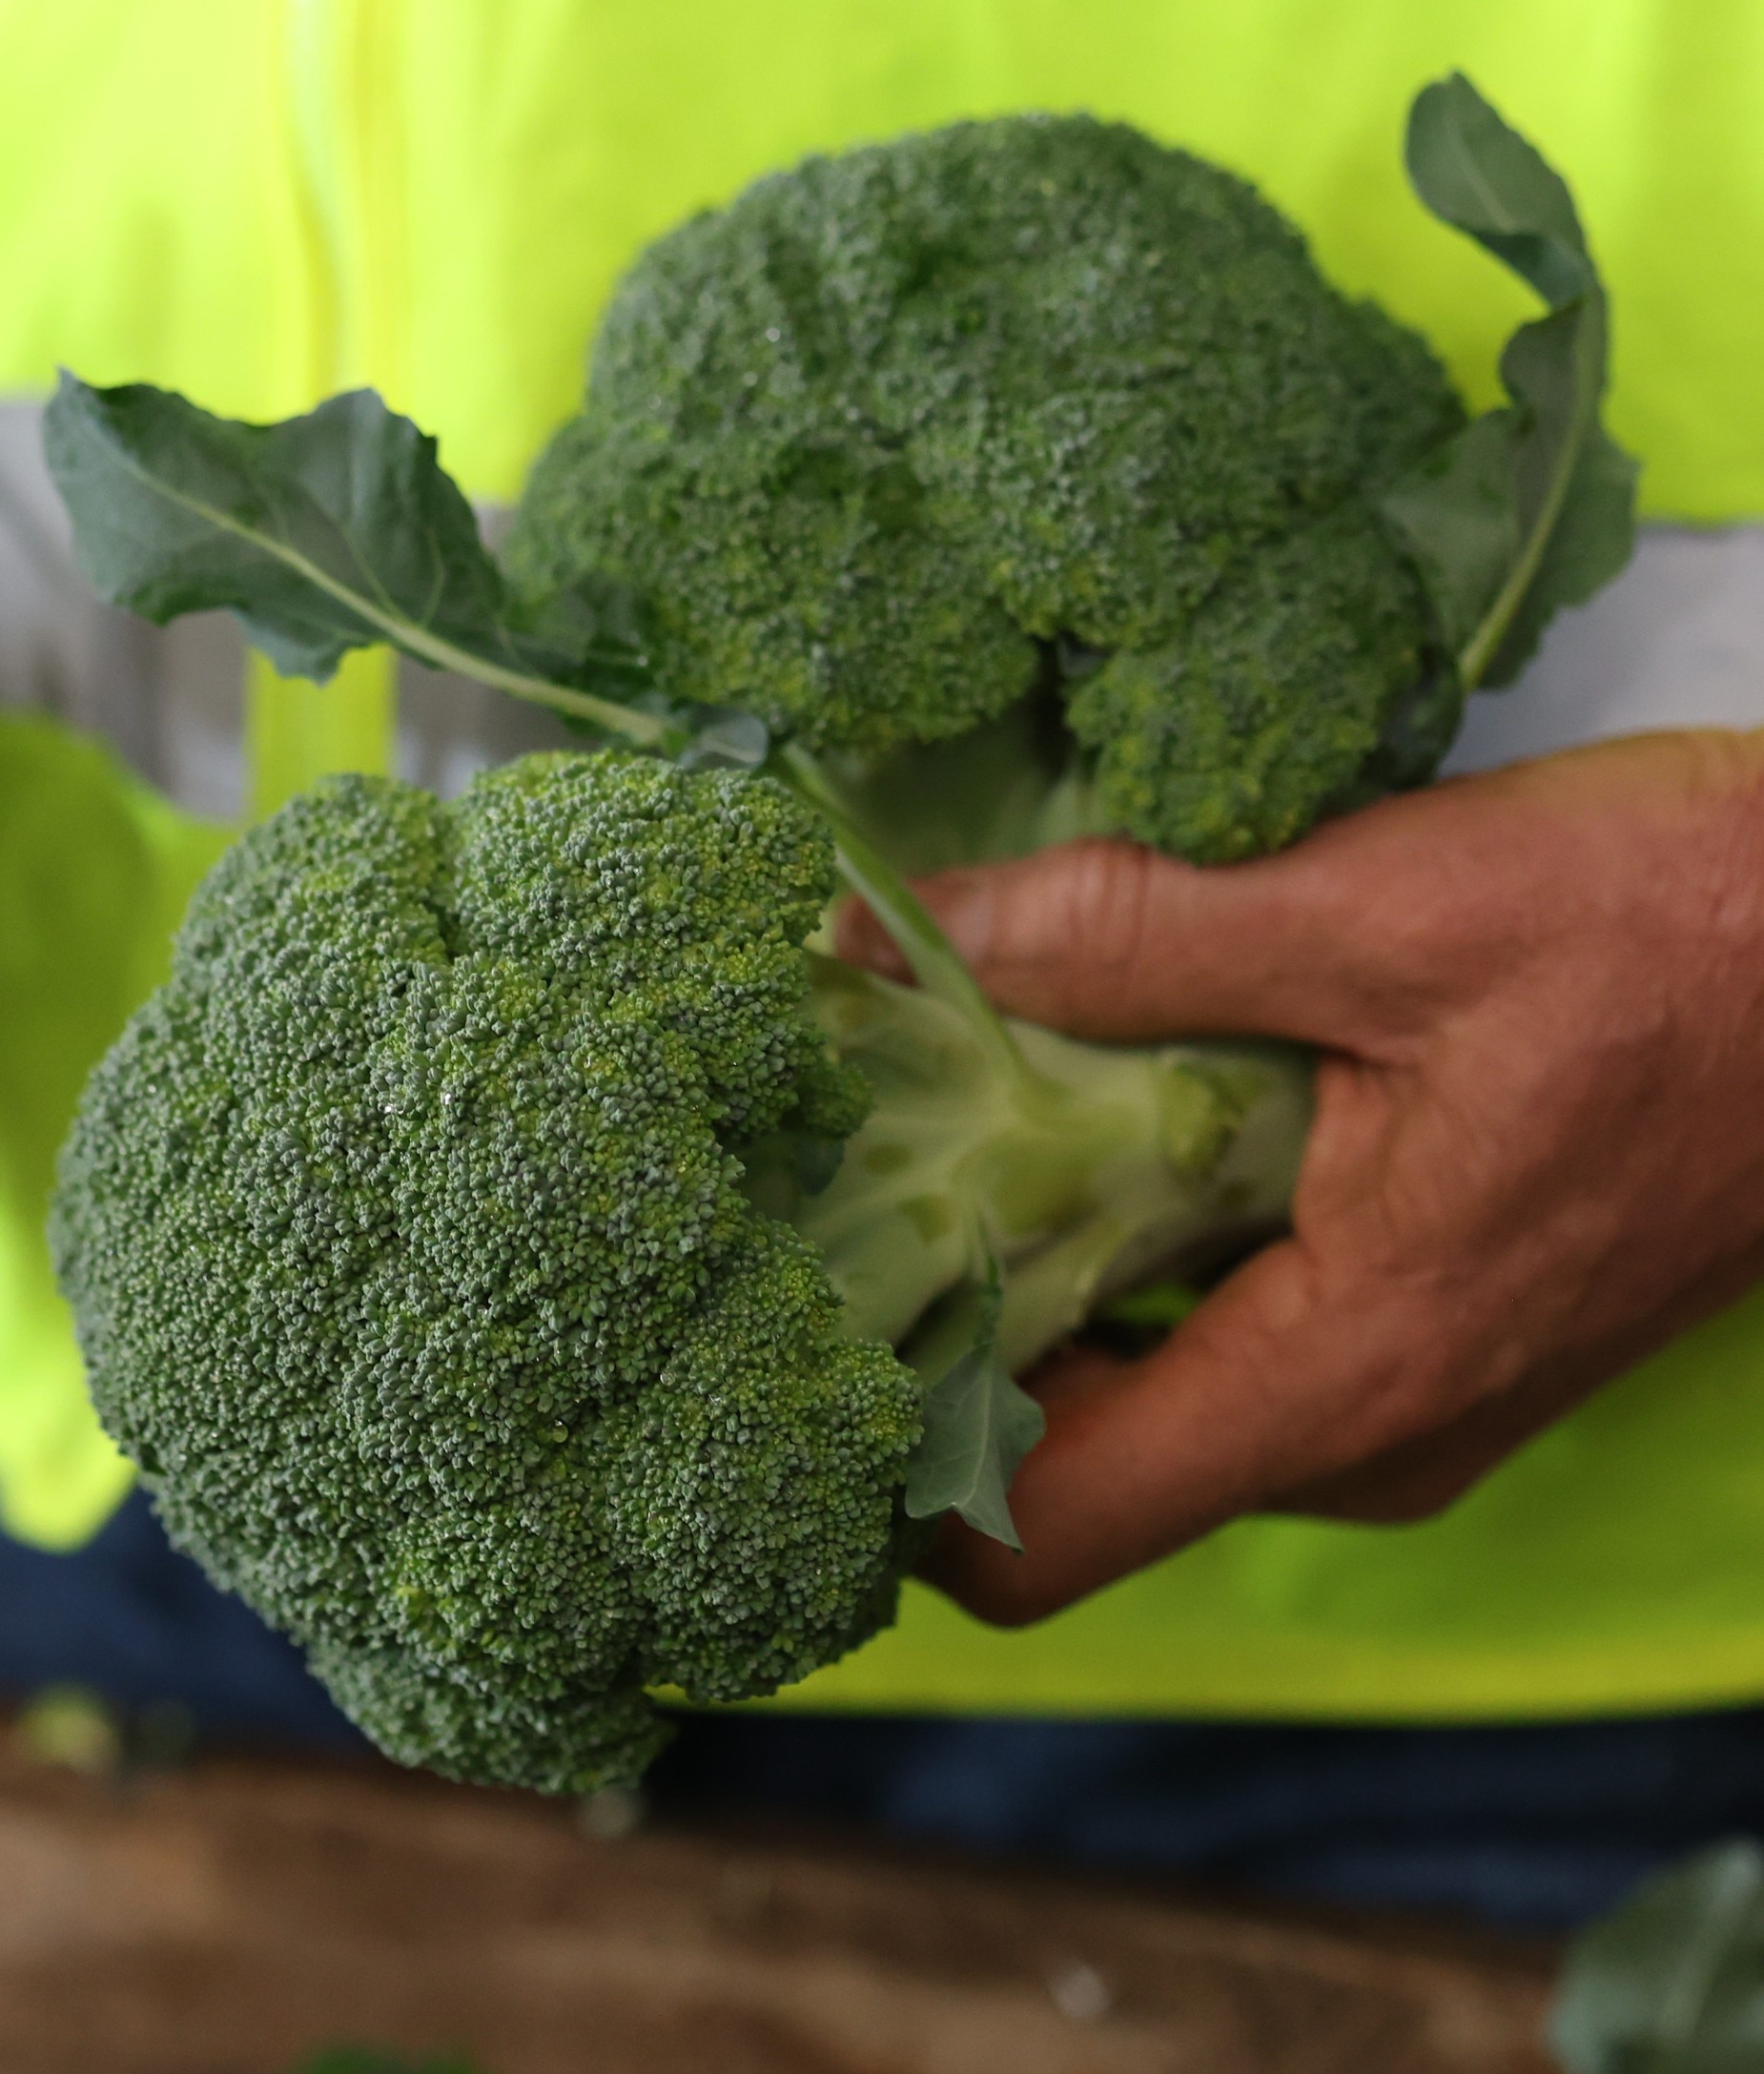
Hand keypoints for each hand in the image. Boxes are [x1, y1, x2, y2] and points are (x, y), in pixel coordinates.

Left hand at [845, 729, 1763, 1625]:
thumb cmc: (1685, 930)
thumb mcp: (1385, 904)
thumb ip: (1119, 933)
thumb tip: (874, 934)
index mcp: (1342, 1379)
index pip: (1034, 1541)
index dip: (878, 1460)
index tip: (772, 1315)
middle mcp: (1357, 1432)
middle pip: (1057, 1466)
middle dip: (920, 1339)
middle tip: (804, 1179)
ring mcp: (1391, 1388)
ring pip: (1130, 1387)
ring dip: (1013, 1275)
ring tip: (897, 1119)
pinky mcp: (1415, 1320)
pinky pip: (1210, 1326)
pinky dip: (1112, 1243)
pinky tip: (1052, 1100)